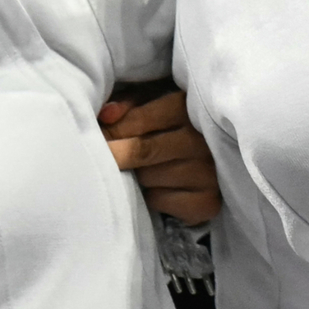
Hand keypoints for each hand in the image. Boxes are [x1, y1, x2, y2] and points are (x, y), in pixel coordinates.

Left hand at [98, 85, 221, 225]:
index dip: (114, 129)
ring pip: (148, 177)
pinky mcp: (206, 203)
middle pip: (142, 150)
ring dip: (138, 176)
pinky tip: (161, 188)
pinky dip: (153, 197)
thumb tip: (106, 115)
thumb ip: (128, 106)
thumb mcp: (151, 105)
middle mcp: (202, 140)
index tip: (98, 136)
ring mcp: (208, 173)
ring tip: (145, 170)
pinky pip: (159, 200)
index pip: (141, 119)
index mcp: (187, 109)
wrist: (211, 164)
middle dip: (117, 155)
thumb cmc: (169, 129)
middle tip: (105, 157)